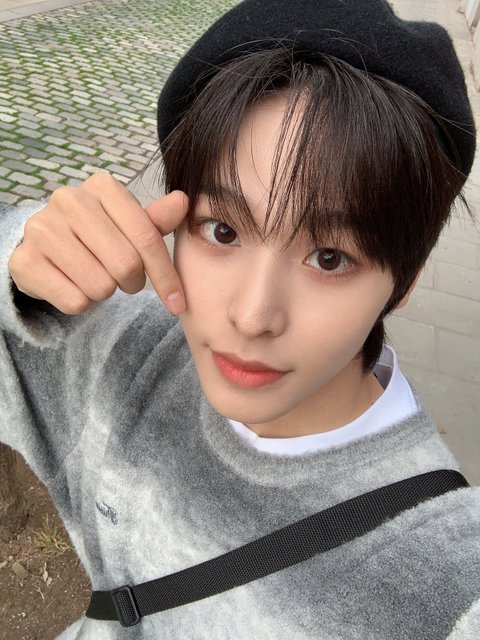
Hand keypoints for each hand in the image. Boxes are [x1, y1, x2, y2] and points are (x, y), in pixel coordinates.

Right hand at [7, 173, 187, 314]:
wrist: (45, 248)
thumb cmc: (99, 235)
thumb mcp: (131, 225)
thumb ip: (157, 219)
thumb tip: (182, 200)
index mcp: (101, 185)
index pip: (146, 237)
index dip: (165, 276)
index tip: (178, 303)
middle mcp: (68, 199)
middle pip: (125, 264)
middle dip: (133, 283)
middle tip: (125, 280)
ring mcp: (41, 228)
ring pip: (100, 286)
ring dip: (105, 292)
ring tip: (95, 276)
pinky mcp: (24, 261)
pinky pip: (74, 302)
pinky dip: (81, 303)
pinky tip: (73, 284)